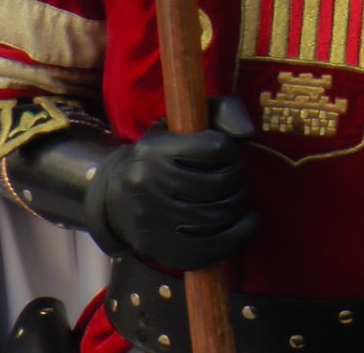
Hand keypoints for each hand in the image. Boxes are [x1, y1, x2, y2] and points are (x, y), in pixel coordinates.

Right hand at [85, 98, 257, 270]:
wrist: (116, 198)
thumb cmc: (163, 155)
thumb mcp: (187, 122)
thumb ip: (224, 113)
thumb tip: (247, 133)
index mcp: (154, 150)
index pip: (215, 149)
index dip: (230, 152)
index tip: (225, 156)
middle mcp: (148, 185)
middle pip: (219, 185)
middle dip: (237, 181)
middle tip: (233, 180)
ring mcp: (154, 221)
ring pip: (218, 216)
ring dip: (238, 206)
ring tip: (233, 199)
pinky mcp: (164, 250)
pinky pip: (213, 248)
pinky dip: (239, 234)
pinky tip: (244, 223)